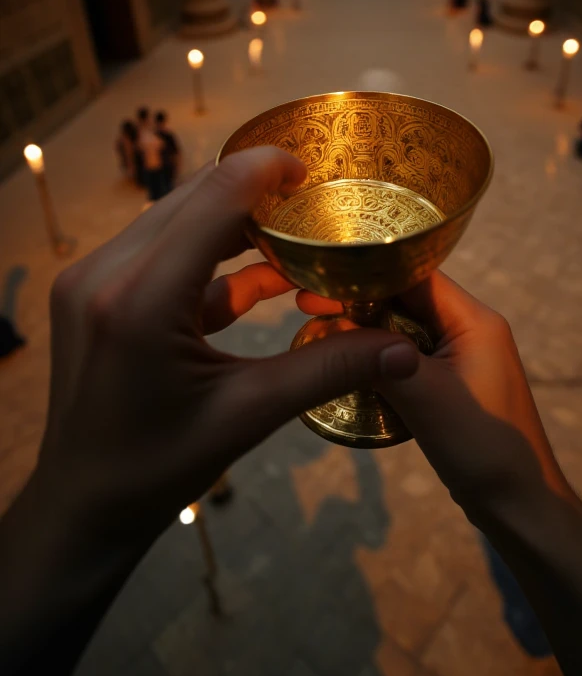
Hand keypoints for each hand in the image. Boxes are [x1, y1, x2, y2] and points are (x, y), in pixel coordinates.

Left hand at [37, 148, 417, 551]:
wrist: (83, 506)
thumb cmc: (158, 469)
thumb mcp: (247, 416)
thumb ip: (326, 370)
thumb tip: (404, 350)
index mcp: (140, 300)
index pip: (213, 199)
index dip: (266, 171)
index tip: (313, 169)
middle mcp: (105, 274)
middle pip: (192, 200)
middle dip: (254, 193)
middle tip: (313, 201)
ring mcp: (90, 280)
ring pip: (173, 221)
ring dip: (231, 224)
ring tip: (293, 233)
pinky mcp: (90, 292)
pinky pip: (157, 252)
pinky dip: (206, 258)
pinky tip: (259, 278)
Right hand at [297, 270, 568, 527]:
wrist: (521, 506)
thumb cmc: (482, 445)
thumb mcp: (424, 397)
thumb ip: (379, 357)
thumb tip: (334, 326)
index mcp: (474, 320)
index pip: (415, 274)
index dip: (367, 273)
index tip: (320, 282)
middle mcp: (472, 329)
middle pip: (408, 298)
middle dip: (361, 302)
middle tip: (308, 308)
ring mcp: (464, 357)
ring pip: (406, 329)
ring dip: (368, 332)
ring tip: (320, 332)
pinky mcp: (455, 384)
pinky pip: (411, 358)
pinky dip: (381, 359)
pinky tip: (349, 368)